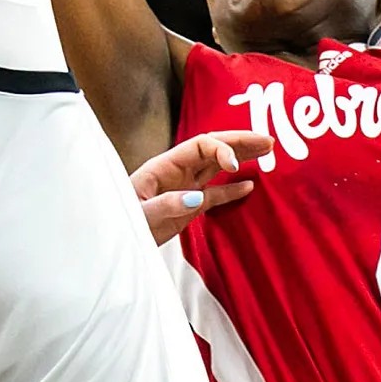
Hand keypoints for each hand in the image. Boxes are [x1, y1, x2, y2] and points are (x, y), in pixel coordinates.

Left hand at [132, 130, 266, 245]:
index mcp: (164, 166)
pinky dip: (232, 189)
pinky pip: (214, 194)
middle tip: (267, 140)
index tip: (234, 166)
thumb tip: (196, 197)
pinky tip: (250, 186)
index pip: (199, 146)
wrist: (113, 241)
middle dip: (239, 142)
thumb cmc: (120, 223)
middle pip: (213, 149)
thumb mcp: (140, 215)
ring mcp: (183, 189)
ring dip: (241, 158)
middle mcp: (176, 172)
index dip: (221, 150)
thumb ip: (165, 205)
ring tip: (267, 152)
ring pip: (217, 168)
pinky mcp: (187, 207)